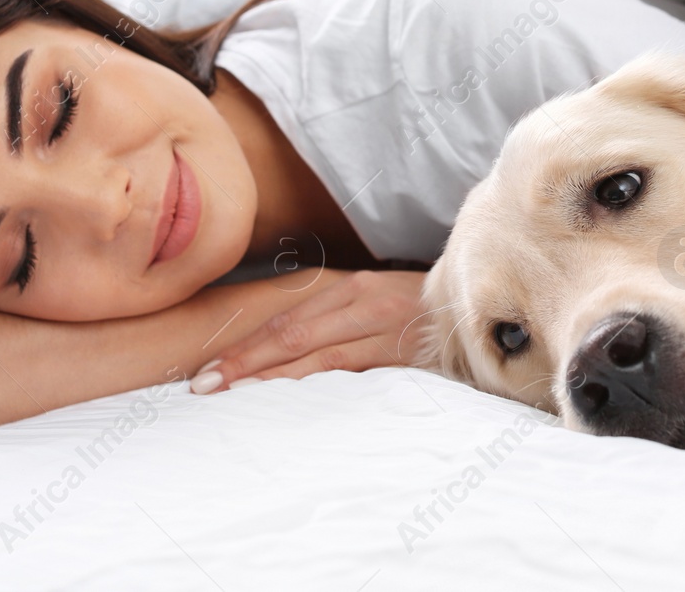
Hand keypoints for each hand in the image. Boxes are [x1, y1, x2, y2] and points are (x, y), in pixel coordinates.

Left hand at [188, 270, 427, 393]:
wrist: (482, 306)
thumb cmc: (423, 314)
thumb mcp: (376, 306)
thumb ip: (336, 323)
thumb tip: (278, 354)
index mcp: (352, 289)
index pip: (286, 321)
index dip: (244, 346)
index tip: (206, 370)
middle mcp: (363, 301)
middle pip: (291, 334)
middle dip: (243, 362)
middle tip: (203, 385)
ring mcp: (384, 326)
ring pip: (316, 354)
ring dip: (269, 375)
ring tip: (231, 393)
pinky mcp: (404, 352)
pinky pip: (350, 368)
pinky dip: (313, 381)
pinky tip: (286, 394)